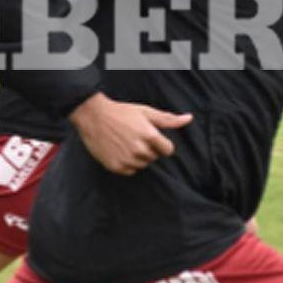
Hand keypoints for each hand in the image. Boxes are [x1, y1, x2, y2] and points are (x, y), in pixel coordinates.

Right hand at [68, 92, 189, 174]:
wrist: (93, 116)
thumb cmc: (121, 112)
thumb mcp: (146, 112)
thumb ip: (168, 119)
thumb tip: (189, 119)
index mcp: (150, 135)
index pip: (168, 150)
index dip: (161, 144)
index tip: (151, 137)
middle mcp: (140, 150)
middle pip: (154, 157)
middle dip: (148, 148)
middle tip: (134, 136)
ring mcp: (127, 159)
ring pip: (142, 164)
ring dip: (137, 156)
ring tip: (125, 142)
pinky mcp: (116, 167)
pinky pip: (130, 171)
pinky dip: (127, 163)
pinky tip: (119, 150)